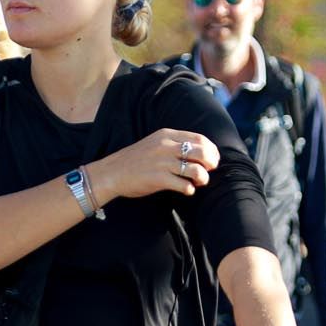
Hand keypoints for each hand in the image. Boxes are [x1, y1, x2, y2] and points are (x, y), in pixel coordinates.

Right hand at [89, 128, 217, 201]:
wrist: (112, 173)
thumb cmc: (135, 160)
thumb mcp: (155, 143)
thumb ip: (174, 144)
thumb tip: (200, 152)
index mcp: (167, 135)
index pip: (200, 139)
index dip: (211, 150)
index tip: (212, 159)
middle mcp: (166, 147)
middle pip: (202, 153)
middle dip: (210, 164)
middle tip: (208, 171)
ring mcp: (163, 163)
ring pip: (196, 170)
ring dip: (202, 178)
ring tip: (197, 182)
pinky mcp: (159, 179)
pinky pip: (184, 185)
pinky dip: (189, 189)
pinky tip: (186, 190)